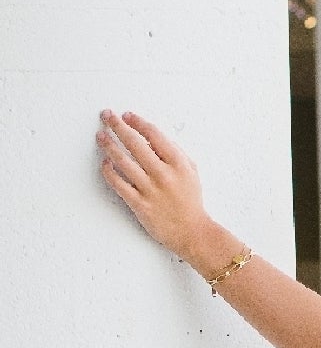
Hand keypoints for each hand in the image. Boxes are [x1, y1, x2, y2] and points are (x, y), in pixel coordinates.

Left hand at [96, 110, 206, 262]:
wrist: (192, 232)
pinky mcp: (139, 204)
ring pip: (122, 161)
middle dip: (117, 126)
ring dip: (109, 145)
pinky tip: (105, 163)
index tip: (127, 116)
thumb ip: (174, 152)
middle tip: (107, 116)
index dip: (137, 122)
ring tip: (101, 136)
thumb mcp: (191, 171)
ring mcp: (150, 190)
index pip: (153, 134)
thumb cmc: (190, 201)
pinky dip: (109, 171)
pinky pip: (118, 184)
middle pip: (134, 143)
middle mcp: (163, 174)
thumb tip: (153, 138)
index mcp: (177, 163)